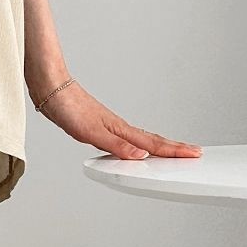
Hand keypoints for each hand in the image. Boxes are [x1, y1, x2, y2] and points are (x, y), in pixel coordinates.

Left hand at [35, 78, 200, 161]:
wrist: (52, 89)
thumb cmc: (67, 106)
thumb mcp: (90, 132)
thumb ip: (116, 146)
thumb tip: (140, 157)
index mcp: (120, 130)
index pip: (153, 144)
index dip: (174, 151)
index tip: (194, 153)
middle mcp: (119, 127)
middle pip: (153, 140)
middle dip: (175, 148)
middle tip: (194, 153)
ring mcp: (111, 126)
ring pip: (142, 139)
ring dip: (160, 146)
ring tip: (173, 152)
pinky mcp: (101, 126)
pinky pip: (129, 138)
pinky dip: (140, 144)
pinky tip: (136, 148)